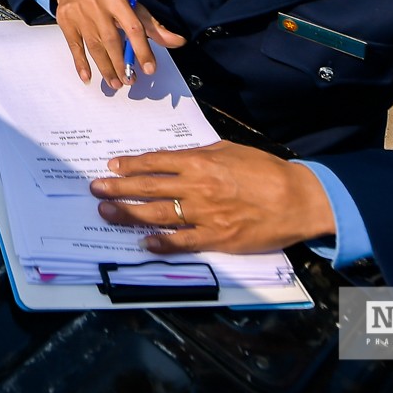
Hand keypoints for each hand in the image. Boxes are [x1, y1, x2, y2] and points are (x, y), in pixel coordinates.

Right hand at [52, 0, 186, 88]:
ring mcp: (80, 15)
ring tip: (115, 83)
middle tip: (130, 81)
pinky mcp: (66, 23)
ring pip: (94, 46)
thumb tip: (177, 42)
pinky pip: (75, 47)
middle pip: (112, 40)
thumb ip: (153, 27)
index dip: (143, 50)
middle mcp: (98, 6)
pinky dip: (81, 64)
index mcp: (117, 0)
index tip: (149, 69)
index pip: (133, 27)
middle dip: (122, 64)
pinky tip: (88, 77)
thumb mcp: (131, 6)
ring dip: (106, 68)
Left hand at [88, 141, 336, 254]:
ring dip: (127, 213)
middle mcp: (196, 187)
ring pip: (157, 214)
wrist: (297, 198)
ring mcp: (204, 214)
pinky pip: (182, 242)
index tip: (113, 166)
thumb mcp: (231, 150)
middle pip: (148, 187)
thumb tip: (176, 159)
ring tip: (106, 210)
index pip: (156, 162)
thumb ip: (201, 155)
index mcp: (200, 162)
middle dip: (118, 187)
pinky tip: (143, 241)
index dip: (131, 165)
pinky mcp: (216, 238)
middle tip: (95, 188)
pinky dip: (161, 242)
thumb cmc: (266, 171)